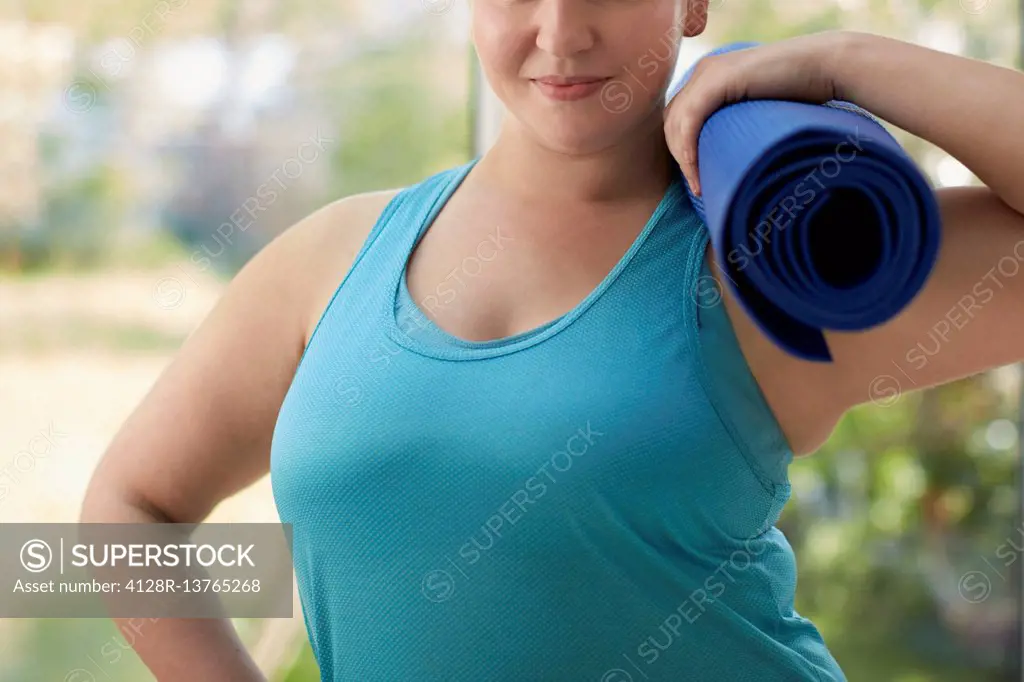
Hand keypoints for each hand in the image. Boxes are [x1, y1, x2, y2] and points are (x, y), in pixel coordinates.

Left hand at [664, 30, 856, 194]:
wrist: (825, 66)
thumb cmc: (801, 95)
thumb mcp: (757, 113)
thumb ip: (737, 126)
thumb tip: (731, 162)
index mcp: (709, 78)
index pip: (678, 119)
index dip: (681, 151)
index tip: (697, 180)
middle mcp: (703, 71)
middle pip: (672, 122)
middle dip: (678, 158)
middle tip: (696, 187)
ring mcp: (709, 72)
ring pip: (676, 122)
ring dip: (683, 158)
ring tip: (698, 186)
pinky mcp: (719, 77)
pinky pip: (690, 118)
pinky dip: (688, 146)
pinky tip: (696, 169)